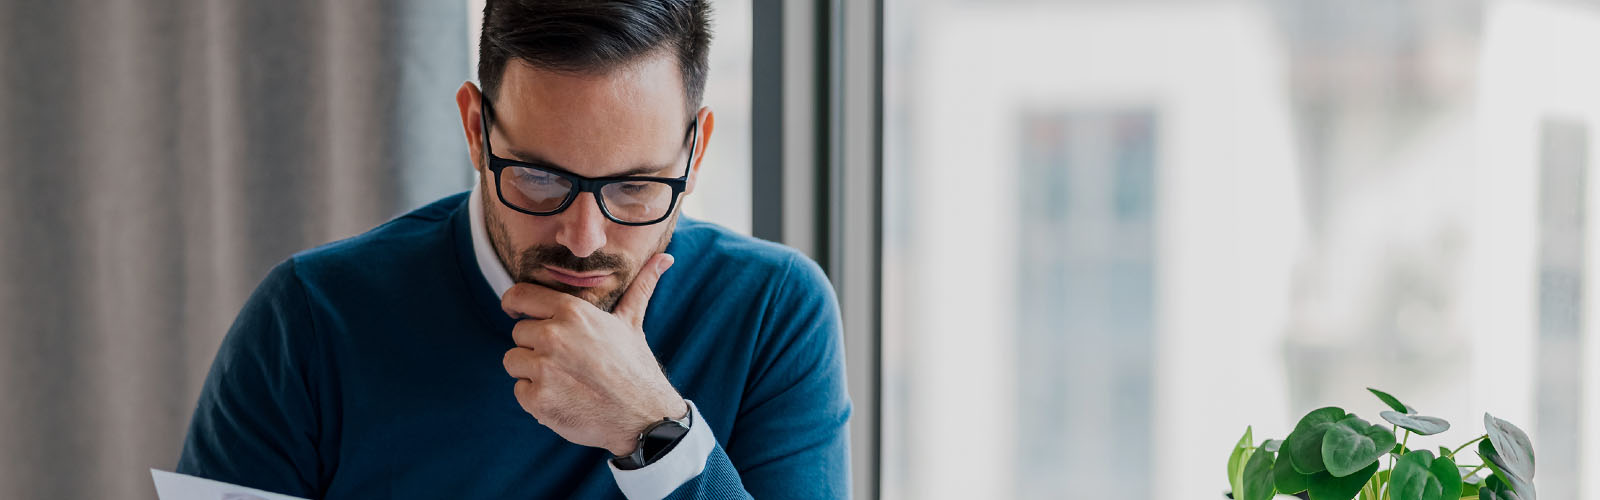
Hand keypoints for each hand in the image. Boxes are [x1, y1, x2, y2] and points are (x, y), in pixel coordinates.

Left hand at [500, 252, 683, 455]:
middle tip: (565, 360)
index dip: (514, 304)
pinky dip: (536, 397)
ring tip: (564, 379)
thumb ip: (640, 287)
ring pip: (513, 361)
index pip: (520, 295)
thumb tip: (665, 257)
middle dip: (535, 346)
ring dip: (532, 371)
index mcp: (572, 312)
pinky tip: (563, 398)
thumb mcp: (633, 322)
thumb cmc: (636, 368)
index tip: (515, 312)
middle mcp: (554, 336)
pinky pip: (519, 391)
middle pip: (518, 333)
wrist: (643, 417)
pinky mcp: (537, 399)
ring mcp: (544, 369)